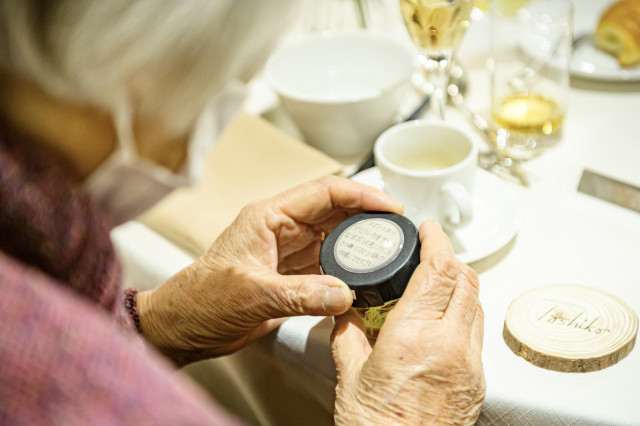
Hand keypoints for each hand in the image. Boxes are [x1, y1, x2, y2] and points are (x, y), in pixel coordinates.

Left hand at [137, 176, 403, 364]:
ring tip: (388, 252)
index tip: (389, 206)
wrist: (182, 327)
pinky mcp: (290, 278)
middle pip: (334, 213)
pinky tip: (364, 280)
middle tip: (397, 230)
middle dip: (367, 218)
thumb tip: (343, 293)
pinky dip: (348, 272)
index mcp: (268, 217)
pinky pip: (328, 267)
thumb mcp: (250, 294)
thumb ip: (299, 294)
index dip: (361, 195)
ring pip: (334, 240)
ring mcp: (287, 254)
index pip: (324, 192)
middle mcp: (281, 230)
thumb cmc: (198, 299)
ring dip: (360, 245)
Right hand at [331, 221, 484, 424]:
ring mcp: (469, 365)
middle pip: (466, 280)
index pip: (438, 270)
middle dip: (450, 258)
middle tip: (430, 252)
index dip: (436, 241)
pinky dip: (464, 313)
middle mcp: (451, 347)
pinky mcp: (477, 381)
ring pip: (477, 303)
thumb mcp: (349, 378)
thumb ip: (347, 336)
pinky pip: (477, 331)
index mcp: (414, 338)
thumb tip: (346, 315)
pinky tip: (442, 321)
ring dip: (460, 284)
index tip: (428, 230)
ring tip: (435, 284)